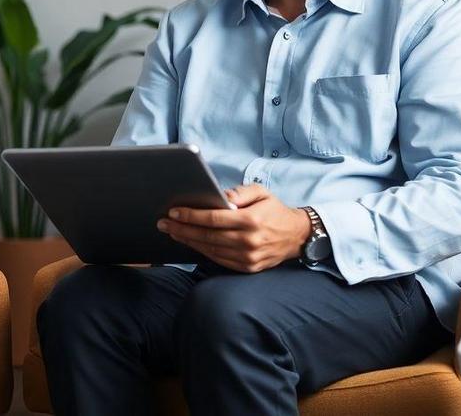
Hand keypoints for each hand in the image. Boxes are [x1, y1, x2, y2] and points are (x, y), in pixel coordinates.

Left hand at [156, 184, 310, 272]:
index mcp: (250, 220)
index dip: (191, 216)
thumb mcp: (261, 192)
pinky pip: (218, 259)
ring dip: (188, 241)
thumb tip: (220, 196)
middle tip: (163, 223)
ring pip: (210, 249)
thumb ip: (240, 192)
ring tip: (172, 232)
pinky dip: (202, 251)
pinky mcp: (247, 267)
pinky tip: (190, 242)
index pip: (213, 218)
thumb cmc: (274, 210)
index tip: (173, 212)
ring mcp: (248, 257)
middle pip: (207, 236)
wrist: (297, 236)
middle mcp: (248, 241)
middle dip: (181, 229)